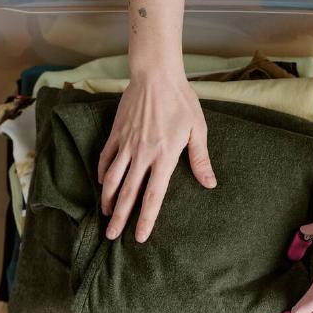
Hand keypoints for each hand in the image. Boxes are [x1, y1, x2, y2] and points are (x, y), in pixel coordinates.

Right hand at [98, 72, 215, 242]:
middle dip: (120, 218)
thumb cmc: (181, 101)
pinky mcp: (116, 133)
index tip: (140, 237)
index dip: (146, 219)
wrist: (156, 75)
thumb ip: (200, 159)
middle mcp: (143, 154)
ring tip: (105, 215)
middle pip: (129, 193)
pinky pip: (106, 158)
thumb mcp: (198, 130)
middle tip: (112, 236)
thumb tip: (210, 184)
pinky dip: (103, 173)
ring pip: (113, 179)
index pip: (153, 196)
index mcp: (165, 156)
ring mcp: (126, 144)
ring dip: (108, 199)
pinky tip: (103, 184)